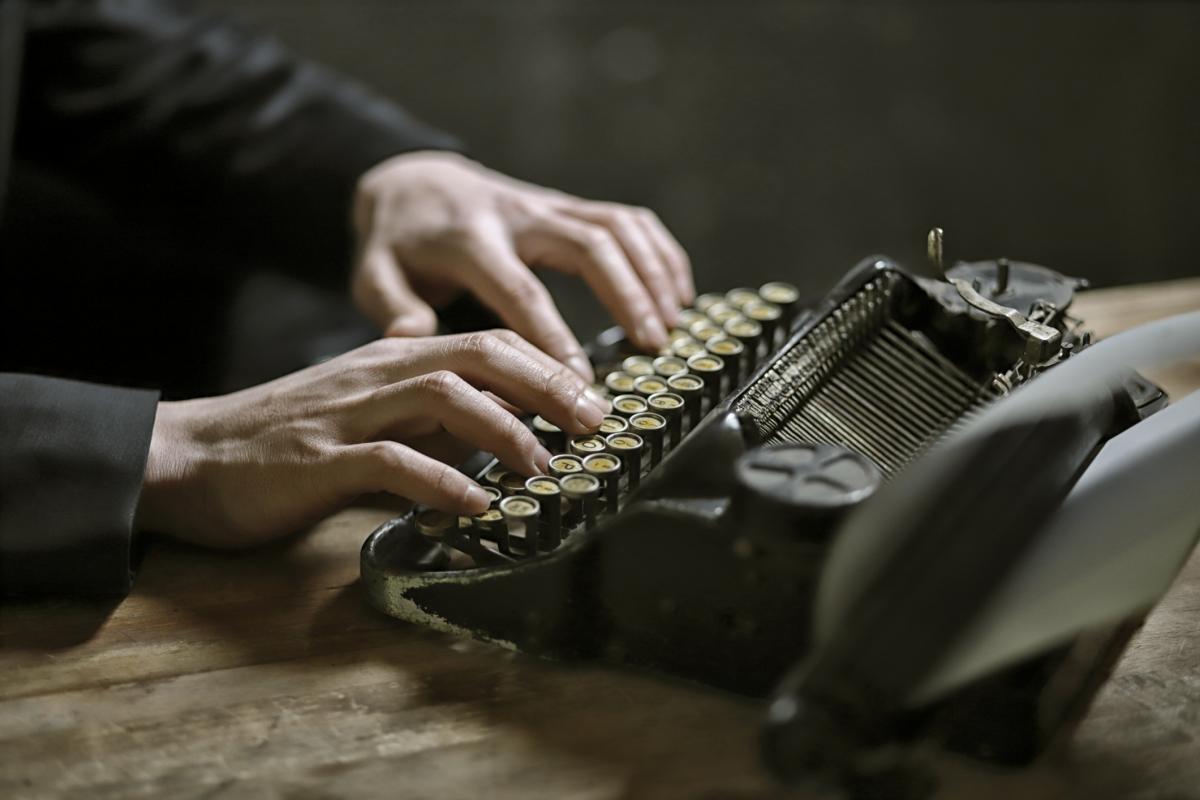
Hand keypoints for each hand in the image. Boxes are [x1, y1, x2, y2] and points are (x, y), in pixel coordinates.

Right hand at [134, 331, 608, 547]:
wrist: (189, 456)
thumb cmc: (289, 443)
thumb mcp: (373, 421)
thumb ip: (432, 424)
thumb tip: (506, 438)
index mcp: (395, 360)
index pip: (487, 343)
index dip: (548, 367)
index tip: (596, 401)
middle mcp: (379, 373)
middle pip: (480, 354)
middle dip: (548, 384)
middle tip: (597, 423)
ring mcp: (349, 413)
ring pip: (444, 396)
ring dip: (507, 431)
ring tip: (546, 468)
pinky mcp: (319, 458)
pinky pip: (392, 462)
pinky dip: (443, 483)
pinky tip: (478, 508)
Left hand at [351, 151, 694, 380]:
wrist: (413, 184)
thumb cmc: (398, 246)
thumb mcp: (373, 276)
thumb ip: (392, 309)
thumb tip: (416, 341)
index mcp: (468, 239)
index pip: (520, 289)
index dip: (553, 337)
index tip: (578, 382)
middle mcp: (516, 214)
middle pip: (587, 245)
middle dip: (626, 295)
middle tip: (653, 346)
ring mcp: (547, 205)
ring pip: (615, 225)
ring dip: (652, 272)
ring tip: (674, 325)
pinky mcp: (568, 205)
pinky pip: (626, 218)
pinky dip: (660, 251)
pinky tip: (680, 293)